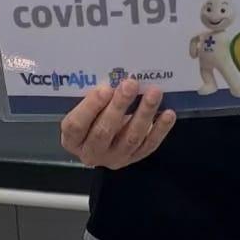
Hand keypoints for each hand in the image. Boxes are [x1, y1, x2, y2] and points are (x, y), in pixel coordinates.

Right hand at [60, 80, 175, 169]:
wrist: (100, 139)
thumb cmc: (90, 116)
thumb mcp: (83, 107)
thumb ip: (94, 98)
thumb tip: (113, 80)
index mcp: (71, 139)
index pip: (77, 125)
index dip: (90, 107)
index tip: (105, 88)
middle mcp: (91, 153)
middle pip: (103, 132)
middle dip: (119, 106)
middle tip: (131, 84)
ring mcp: (114, 158)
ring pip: (130, 138)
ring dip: (143, 114)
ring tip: (154, 93)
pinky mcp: (134, 159)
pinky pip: (148, 145)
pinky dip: (160, 129)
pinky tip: (168, 114)